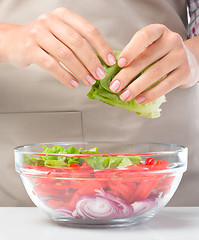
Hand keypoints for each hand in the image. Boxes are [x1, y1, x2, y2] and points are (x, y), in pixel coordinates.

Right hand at [0, 7, 115, 87]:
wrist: (14, 41)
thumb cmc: (43, 40)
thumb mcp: (61, 34)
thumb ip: (78, 43)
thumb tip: (100, 61)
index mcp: (63, 16)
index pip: (88, 30)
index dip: (102, 47)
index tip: (110, 61)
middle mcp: (51, 21)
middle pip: (77, 42)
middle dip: (92, 61)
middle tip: (100, 75)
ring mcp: (38, 33)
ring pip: (65, 54)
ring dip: (80, 70)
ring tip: (89, 81)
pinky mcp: (29, 48)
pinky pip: (51, 65)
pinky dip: (65, 76)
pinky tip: (73, 83)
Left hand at [109, 24, 198, 102]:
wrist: (189, 61)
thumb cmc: (161, 55)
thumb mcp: (150, 49)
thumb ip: (136, 57)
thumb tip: (115, 76)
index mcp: (158, 31)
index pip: (144, 37)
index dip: (130, 50)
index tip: (119, 63)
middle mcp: (171, 40)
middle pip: (146, 58)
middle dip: (127, 75)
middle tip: (114, 87)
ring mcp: (180, 56)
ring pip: (154, 73)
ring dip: (136, 87)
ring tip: (125, 96)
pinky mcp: (185, 72)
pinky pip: (166, 85)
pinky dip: (151, 94)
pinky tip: (140, 99)